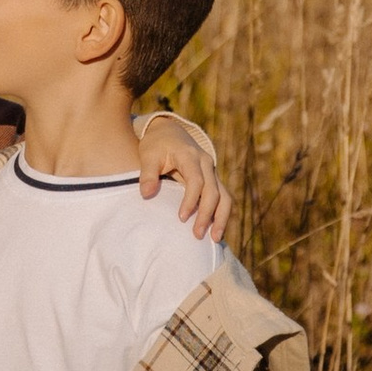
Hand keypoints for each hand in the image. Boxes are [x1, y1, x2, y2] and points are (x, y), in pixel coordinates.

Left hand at [137, 114, 228, 243]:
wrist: (169, 131)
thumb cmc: (156, 144)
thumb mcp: (148, 155)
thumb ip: (147, 174)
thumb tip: (146, 194)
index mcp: (190, 156)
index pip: (196, 181)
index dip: (190, 200)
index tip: (180, 218)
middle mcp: (206, 163)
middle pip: (214, 191)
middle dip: (207, 214)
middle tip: (197, 235)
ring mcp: (212, 171)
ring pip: (225, 196)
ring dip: (221, 218)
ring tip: (215, 239)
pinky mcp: (213, 179)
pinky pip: (223, 198)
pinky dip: (221, 214)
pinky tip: (215, 230)